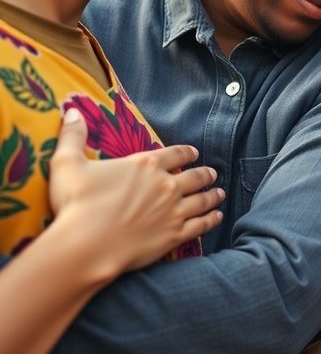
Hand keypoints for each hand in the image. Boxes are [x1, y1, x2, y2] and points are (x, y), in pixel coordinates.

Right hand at [47, 109, 224, 275]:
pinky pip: (201, 225)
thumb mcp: (68, 163)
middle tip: (212, 174)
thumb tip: (71, 110)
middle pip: (195, 177)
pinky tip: (217, 217)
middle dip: (205, 174)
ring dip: (213, 196)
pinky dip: (212, 220)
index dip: (187, 153)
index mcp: (146, 165)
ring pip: (203, 200)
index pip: (175, 154)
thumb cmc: (76, 203)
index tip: (194, 153)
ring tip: (220, 193)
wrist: (86, 244)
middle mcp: (166, 185)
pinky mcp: (175, 235)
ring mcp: (174, 211)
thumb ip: (72, 136)